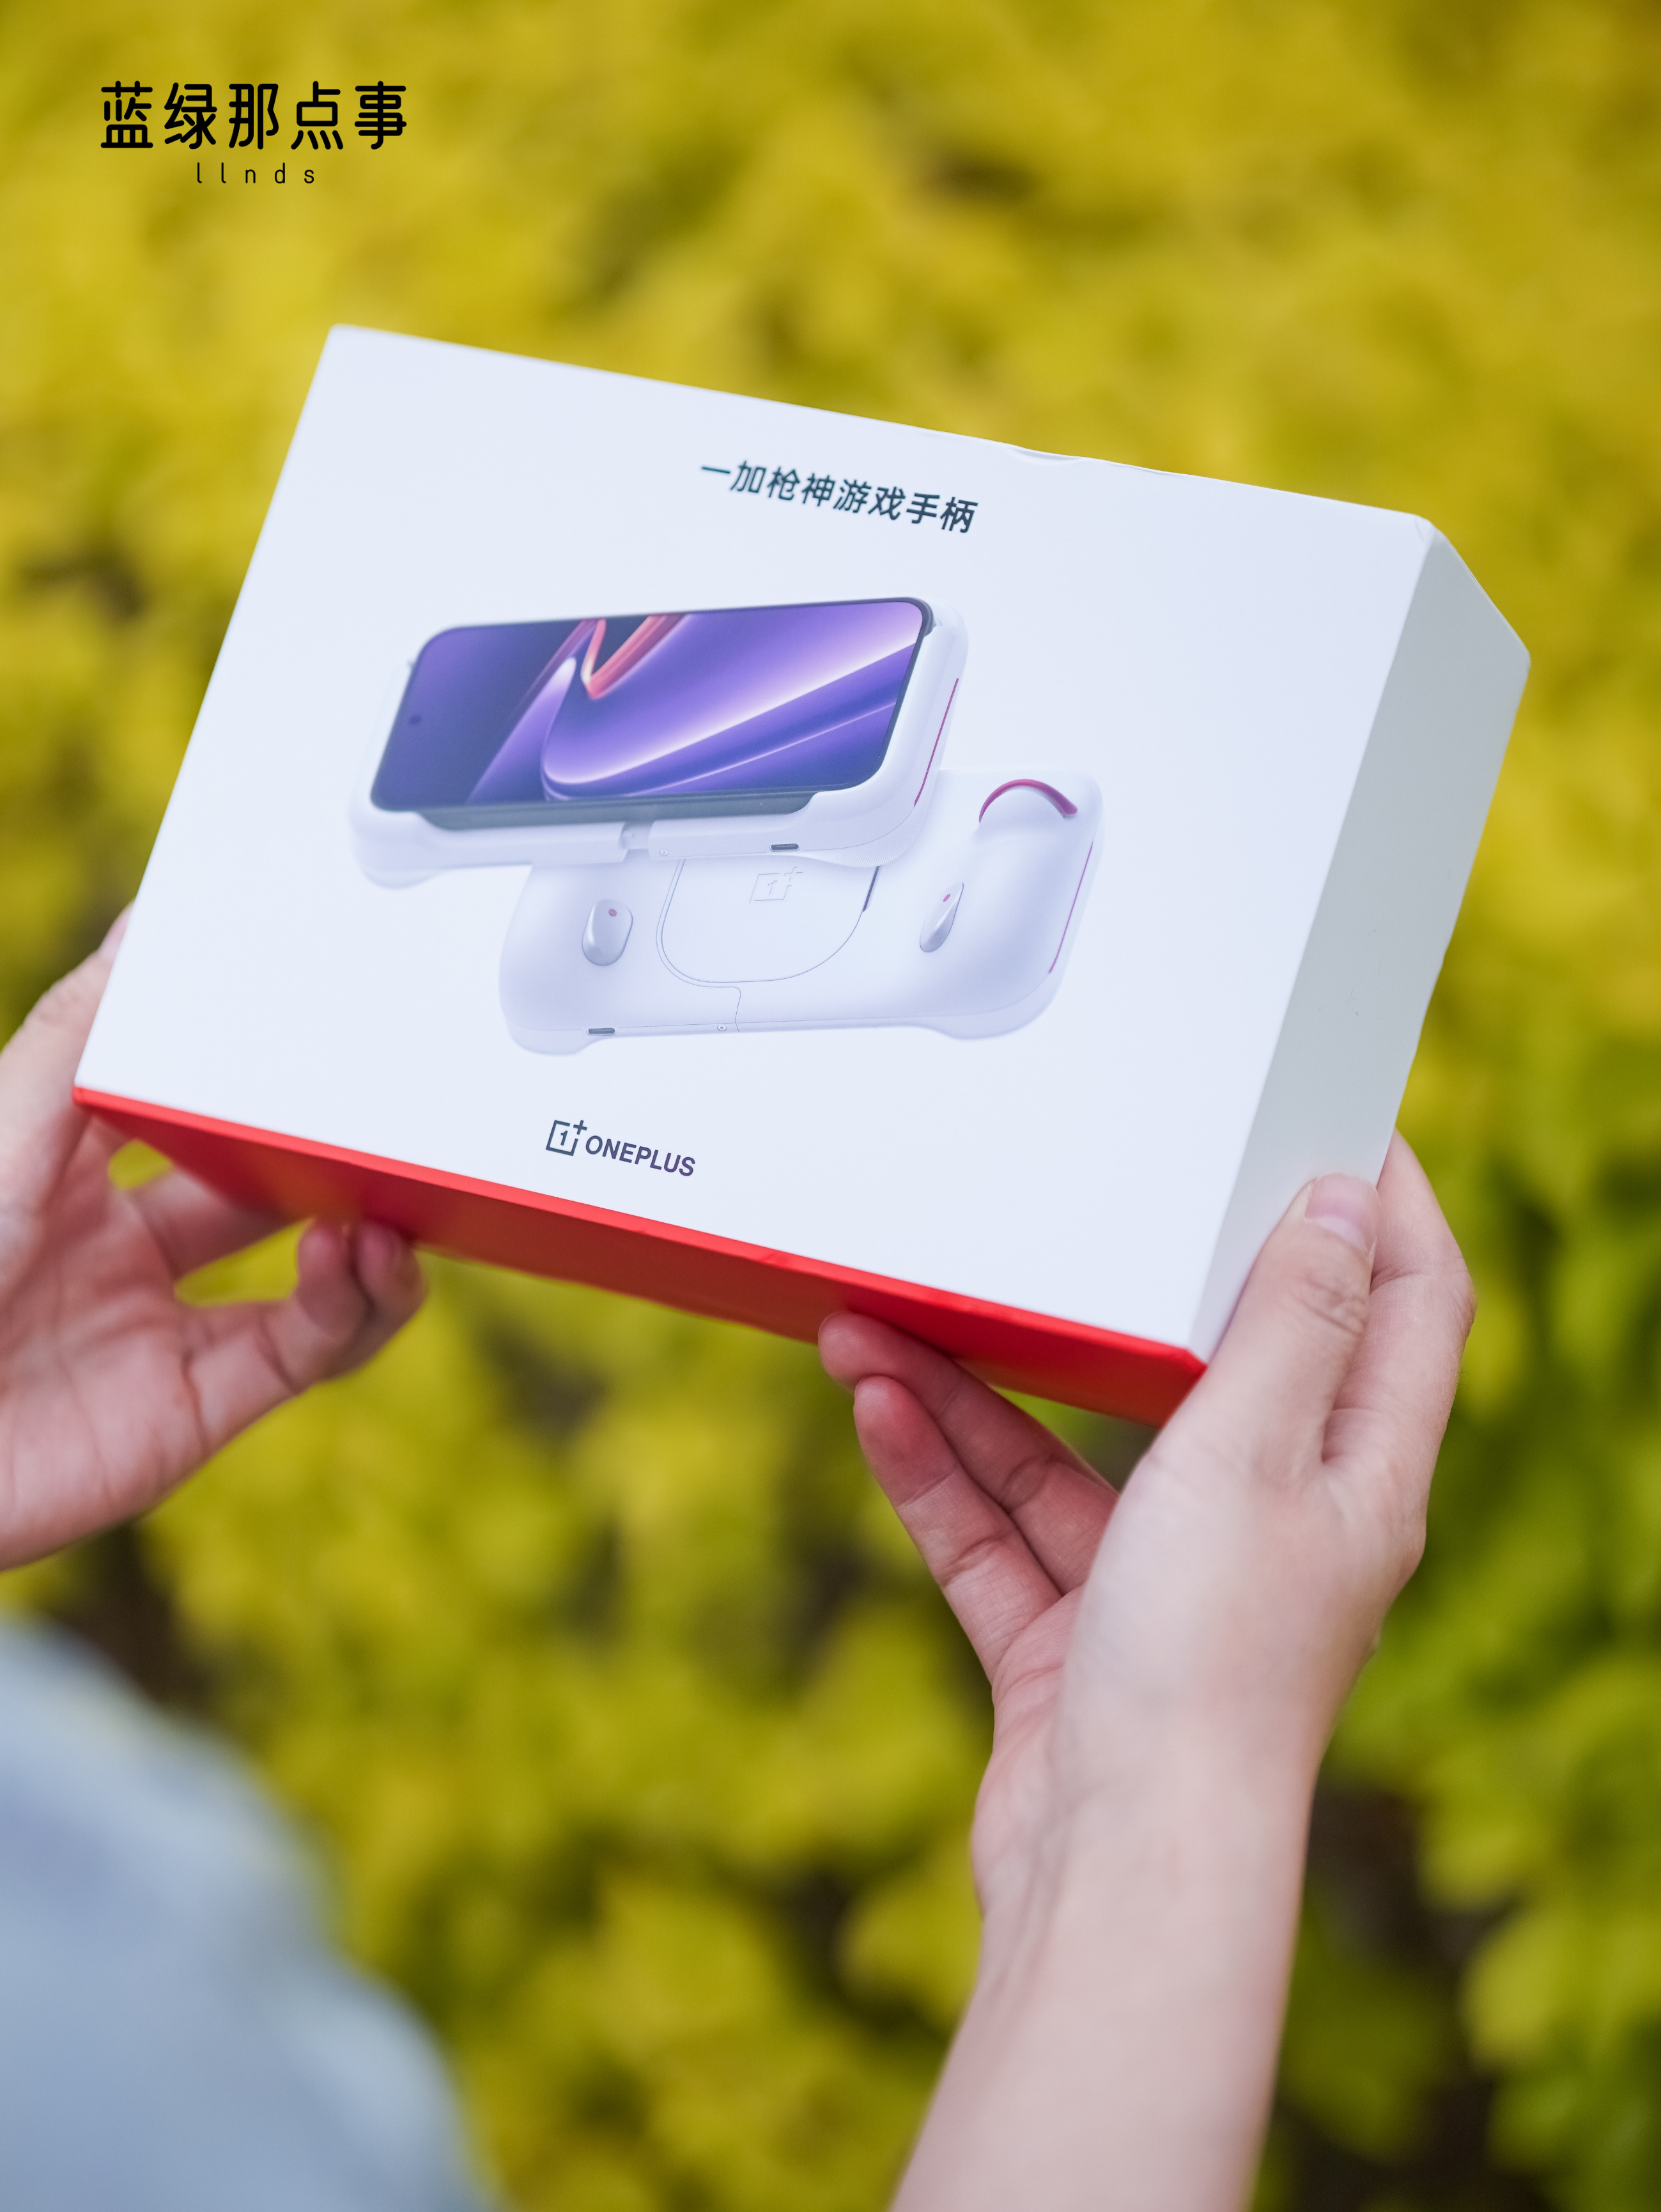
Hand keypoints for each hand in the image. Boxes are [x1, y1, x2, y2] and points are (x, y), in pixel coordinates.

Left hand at [0, 925, 426, 1567]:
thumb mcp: (3, 1137)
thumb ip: (76, 1039)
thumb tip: (147, 924)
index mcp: (66, 1177)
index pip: (186, 1108)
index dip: (256, 1071)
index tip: (323, 1012)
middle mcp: (123, 1253)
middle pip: (268, 1185)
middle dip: (338, 1150)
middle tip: (396, 1108)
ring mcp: (163, 1332)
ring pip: (312, 1276)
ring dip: (373, 1235)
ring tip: (395, 1202)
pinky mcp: (196, 1410)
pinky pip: (307, 1353)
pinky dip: (352, 1304)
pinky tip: (358, 1257)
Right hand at [820, 1136, 1472, 2211]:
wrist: (1115, 1874)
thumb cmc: (1205, 1670)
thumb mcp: (1251, 1456)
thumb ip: (1287, 1325)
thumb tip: (1340, 1202)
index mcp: (1355, 1479)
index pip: (1405, 1312)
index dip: (1383, 1210)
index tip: (1326, 1120)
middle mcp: (1271, 1529)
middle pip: (1212, 1375)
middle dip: (1123, 1288)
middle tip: (1078, 1197)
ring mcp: (1165, 1590)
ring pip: (1065, 1457)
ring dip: (971, 1391)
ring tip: (871, 1319)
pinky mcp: (1073, 1646)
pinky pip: (1000, 1534)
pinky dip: (939, 1477)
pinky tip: (872, 1411)